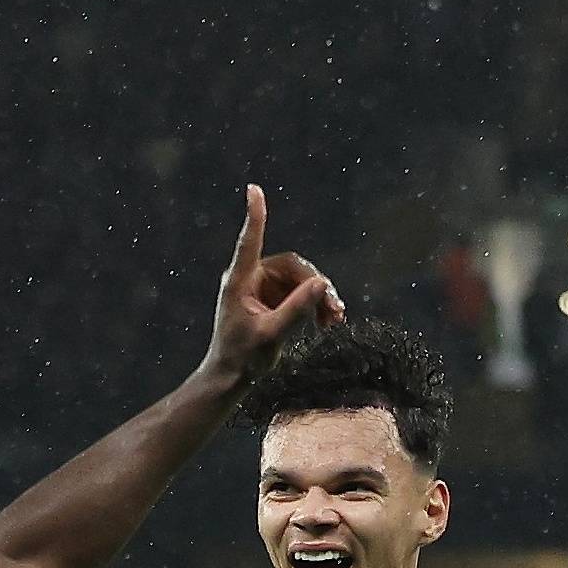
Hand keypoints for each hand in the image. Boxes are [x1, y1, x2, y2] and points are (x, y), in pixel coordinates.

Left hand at [201, 187, 343, 387]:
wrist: (232, 378)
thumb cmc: (242, 358)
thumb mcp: (271, 335)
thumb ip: (296, 309)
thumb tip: (322, 283)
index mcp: (239, 282)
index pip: (249, 242)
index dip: (255, 216)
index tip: (253, 189)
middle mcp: (251, 279)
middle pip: (293, 267)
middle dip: (316, 286)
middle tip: (335, 308)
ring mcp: (263, 288)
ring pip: (301, 280)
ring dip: (320, 298)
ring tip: (335, 320)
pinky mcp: (274, 300)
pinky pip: (301, 293)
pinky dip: (315, 306)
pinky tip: (328, 322)